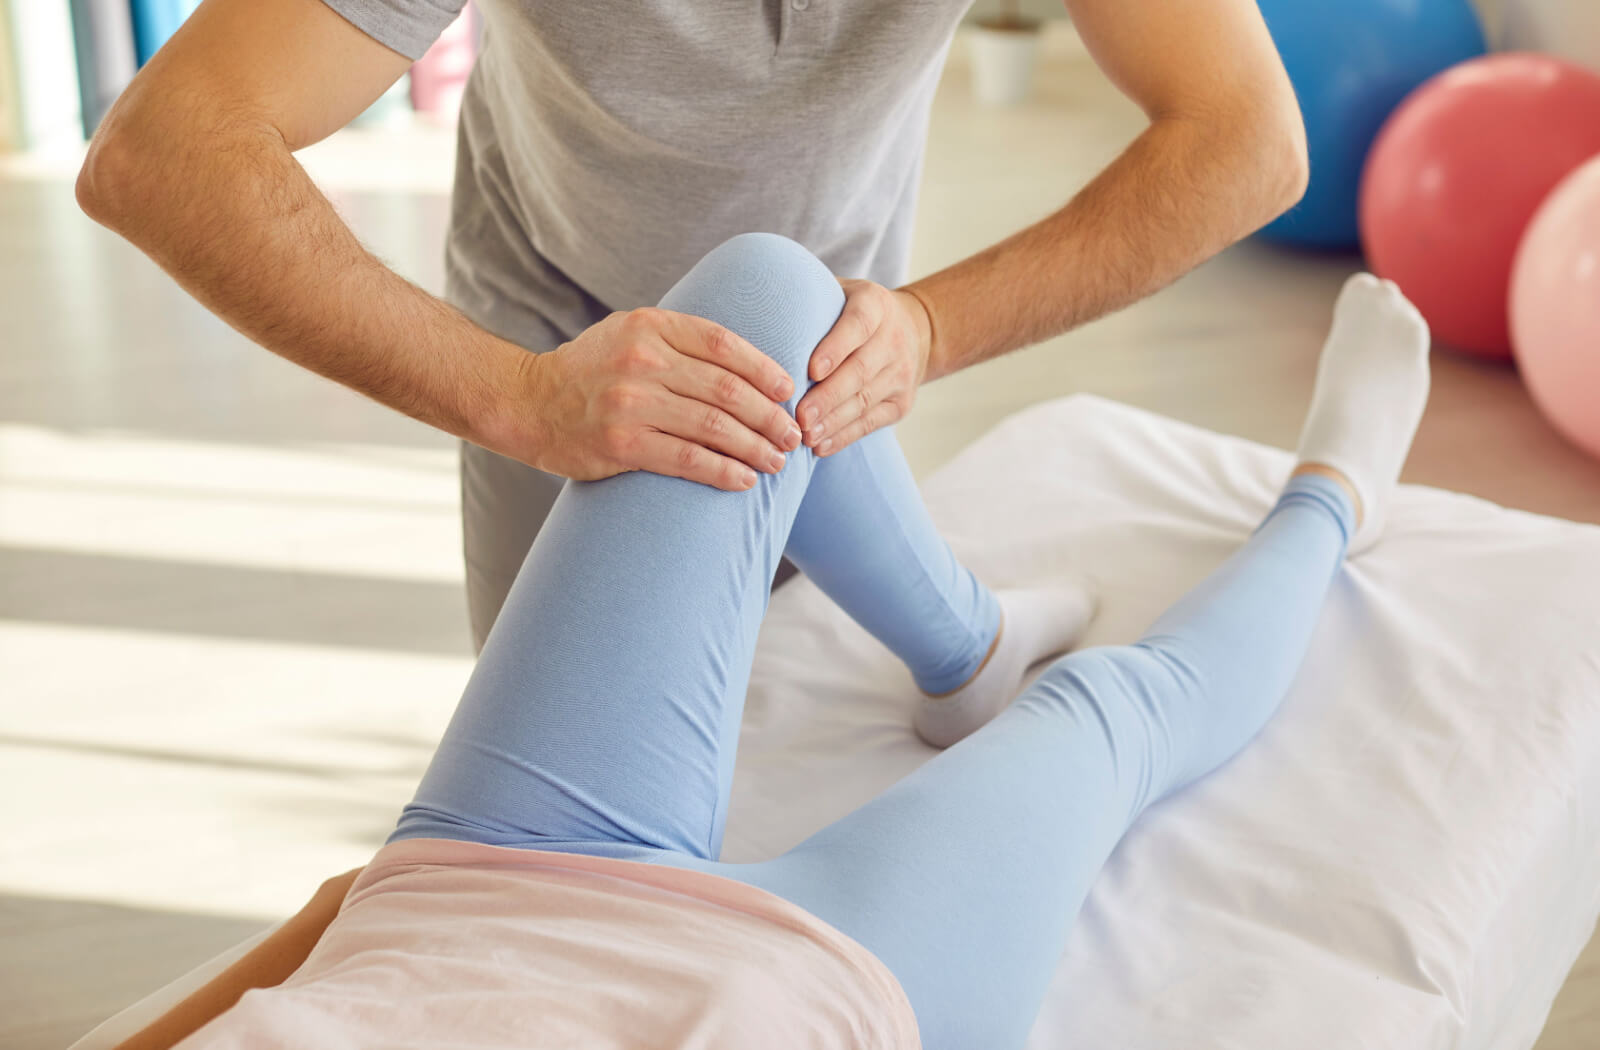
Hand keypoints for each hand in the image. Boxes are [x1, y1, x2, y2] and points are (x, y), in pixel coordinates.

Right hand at [514, 307, 802, 490]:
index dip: (763, 369)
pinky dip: (723, 471)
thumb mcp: (630, 334)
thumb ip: (679, 341)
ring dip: (755, 448)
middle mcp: (642, 361)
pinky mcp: (622, 445)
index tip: (787, 390)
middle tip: (792, 435)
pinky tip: (744, 480)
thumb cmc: (591, 371)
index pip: (724, 344)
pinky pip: (688, 459)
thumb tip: (750, 365)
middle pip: (727, 389)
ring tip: (777, 461)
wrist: (528, 403)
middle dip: (769, 416)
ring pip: (714, 427)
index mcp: (650, 326)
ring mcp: (631, 403)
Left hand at [794, 280, 932, 455]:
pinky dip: (844, 436)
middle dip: (828, 397)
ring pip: (865, 401)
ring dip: (833, 422)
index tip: (811, 370)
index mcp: (875, 305)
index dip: (835, 348)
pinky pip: (871, 423)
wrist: (915, 332)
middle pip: (860, 371)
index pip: (858, 325)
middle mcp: (894, 339)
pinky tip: (820, 446)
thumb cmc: (852, 313)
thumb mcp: (838, 292)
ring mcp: (900, 374)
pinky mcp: (901, 403)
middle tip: (799, 416)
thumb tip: (756, 303)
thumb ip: (806, 298)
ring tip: (805, 436)